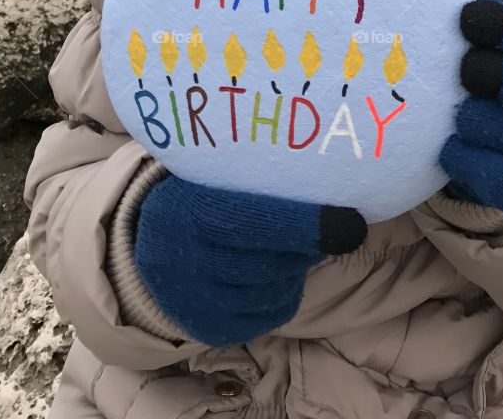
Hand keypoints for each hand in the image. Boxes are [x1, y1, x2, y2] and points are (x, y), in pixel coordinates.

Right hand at [134, 178, 366, 346]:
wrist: (152, 239)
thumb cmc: (199, 193)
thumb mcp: (216, 174)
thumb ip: (261, 180)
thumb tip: (330, 184)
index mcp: (185, 210)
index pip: (253, 221)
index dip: (305, 224)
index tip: (351, 221)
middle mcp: (184, 261)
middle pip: (268, 262)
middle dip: (308, 246)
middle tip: (336, 227)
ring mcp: (193, 302)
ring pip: (272, 290)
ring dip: (296, 268)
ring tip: (301, 246)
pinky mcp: (209, 329)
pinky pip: (269, 314)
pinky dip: (287, 292)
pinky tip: (285, 271)